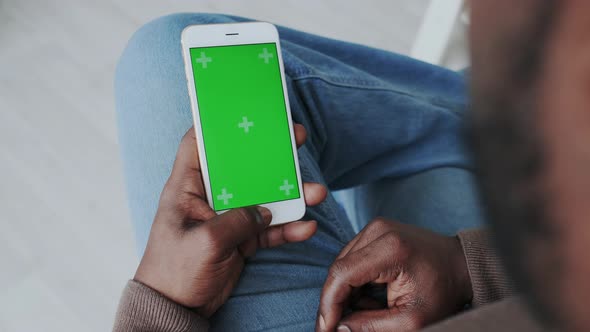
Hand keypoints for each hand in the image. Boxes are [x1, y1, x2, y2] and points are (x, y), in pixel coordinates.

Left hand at [134, 124, 326, 317]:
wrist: (178, 309)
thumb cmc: (175, 271)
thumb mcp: (206, 242)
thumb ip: (237, 220)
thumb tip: (264, 210)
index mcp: (187, 189)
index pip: (197, 144)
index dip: (216, 125)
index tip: (242, 112)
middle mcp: (208, 198)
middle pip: (242, 166)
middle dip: (269, 154)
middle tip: (296, 137)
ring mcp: (227, 218)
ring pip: (263, 197)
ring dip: (290, 195)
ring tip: (317, 192)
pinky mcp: (241, 239)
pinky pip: (269, 228)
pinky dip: (288, 228)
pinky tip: (307, 228)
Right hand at [316, 219, 471, 330]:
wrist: (461, 265)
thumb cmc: (443, 290)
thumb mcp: (410, 319)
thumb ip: (371, 326)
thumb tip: (339, 328)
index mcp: (390, 248)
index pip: (342, 274)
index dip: (328, 304)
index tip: (326, 328)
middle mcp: (378, 231)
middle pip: (339, 269)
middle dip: (335, 301)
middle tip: (340, 326)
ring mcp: (376, 227)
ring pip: (343, 264)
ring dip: (346, 292)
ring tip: (370, 309)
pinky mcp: (376, 231)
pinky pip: (352, 258)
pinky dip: (355, 281)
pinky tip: (371, 296)